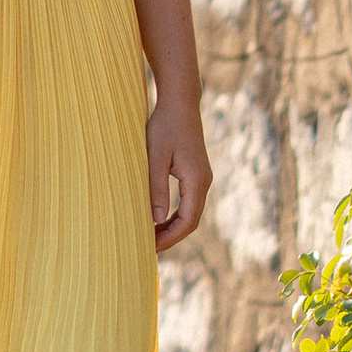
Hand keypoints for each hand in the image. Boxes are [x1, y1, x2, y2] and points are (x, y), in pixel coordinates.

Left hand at [145, 93, 209, 253]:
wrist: (180, 103)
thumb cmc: (165, 126)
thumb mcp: (156, 157)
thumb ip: (157, 187)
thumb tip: (156, 219)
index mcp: (197, 180)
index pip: (188, 221)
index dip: (170, 237)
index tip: (151, 247)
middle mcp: (204, 182)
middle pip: (191, 221)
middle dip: (171, 237)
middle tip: (147, 248)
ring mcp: (201, 178)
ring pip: (190, 213)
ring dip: (172, 227)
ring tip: (150, 237)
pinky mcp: (195, 173)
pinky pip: (188, 202)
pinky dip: (175, 215)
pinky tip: (158, 219)